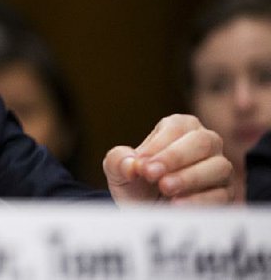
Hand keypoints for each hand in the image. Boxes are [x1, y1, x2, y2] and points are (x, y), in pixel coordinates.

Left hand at [103, 114, 233, 204]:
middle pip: (202, 141)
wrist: (144, 215)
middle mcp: (205, 144)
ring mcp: (218, 169)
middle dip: (175, 158)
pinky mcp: (225, 195)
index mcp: (179, 128)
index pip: (176, 127)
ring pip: (218, 166)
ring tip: (165, 188)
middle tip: (151, 174)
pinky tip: (177, 205)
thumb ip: (118, 160)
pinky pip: (221, 195)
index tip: (141, 165)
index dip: (158, 145)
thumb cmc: (135, 184)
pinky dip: (199, 200)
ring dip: (189, 177)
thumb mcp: (117, 170)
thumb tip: (131, 164)